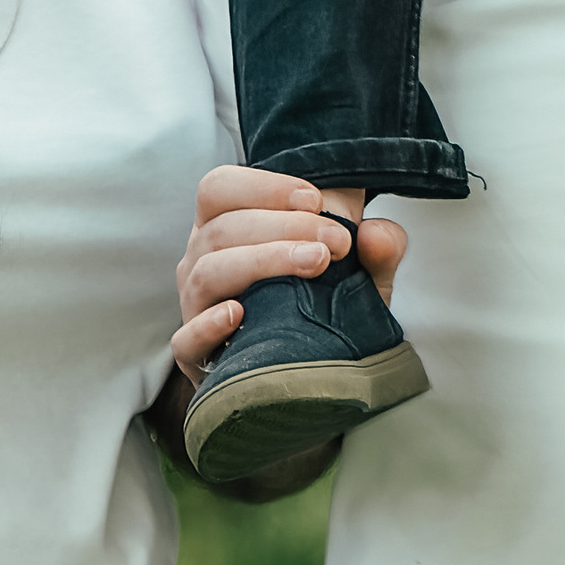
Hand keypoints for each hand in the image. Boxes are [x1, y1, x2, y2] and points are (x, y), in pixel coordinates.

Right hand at [173, 166, 408, 377]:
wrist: (311, 377)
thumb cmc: (322, 309)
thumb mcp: (360, 278)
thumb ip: (377, 251)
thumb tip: (378, 233)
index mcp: (226, 227)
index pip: (221, 188)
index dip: (263, 187)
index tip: (315, 200)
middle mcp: (202, 261)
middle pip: (221, 228)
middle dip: (283, 227)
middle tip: (335, 243)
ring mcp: (194, 307)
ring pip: (208, 272)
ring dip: (262, 261)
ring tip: (313, 265)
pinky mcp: (194, 356)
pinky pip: (186, 338)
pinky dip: (208, 323)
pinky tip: (239, 314)